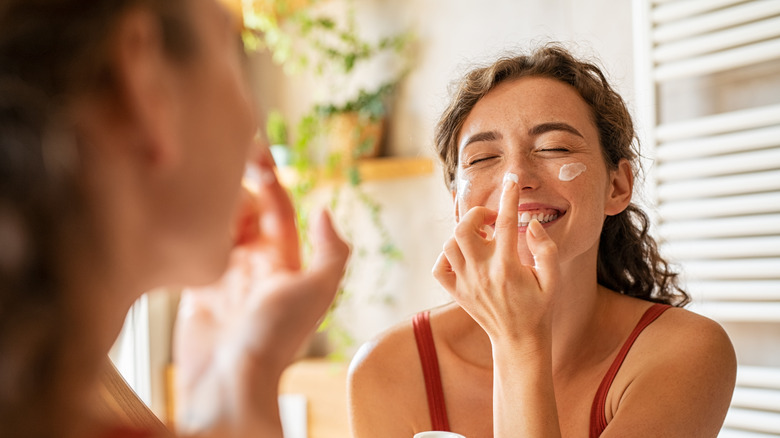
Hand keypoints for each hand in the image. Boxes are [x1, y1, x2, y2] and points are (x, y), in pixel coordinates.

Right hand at [173, 147, 348, 435]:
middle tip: (217, 175)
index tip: (252, 150)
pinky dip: (190, 233)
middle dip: (234, 190)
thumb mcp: (316, 291)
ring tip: (199, 193)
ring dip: (212, 207)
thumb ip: (330, 251)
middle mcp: (256, 264)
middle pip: (244, 211)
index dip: (267, 178)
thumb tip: (324, 210)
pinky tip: (183, 217)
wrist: (229, 381)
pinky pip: (193, 249)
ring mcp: (225, 275)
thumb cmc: (275, 339)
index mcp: (285, 260)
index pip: (277, 207)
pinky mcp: (195, 288)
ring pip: (218, 225)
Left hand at [432, 175, 559, 346]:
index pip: (505, 222)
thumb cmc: (539, 308)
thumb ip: (546, 249)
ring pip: (449, 245)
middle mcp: (482, 273)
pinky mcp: (456, 293)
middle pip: (464, 229)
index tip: (512, 181)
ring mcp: (466, 283)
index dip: (509, 197)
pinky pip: (439, 268)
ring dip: (463, 234)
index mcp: (508, 267)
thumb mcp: (553, 279)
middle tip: (491, 219)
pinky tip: (464, 256)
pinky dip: (446, 256)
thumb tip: (531, 224)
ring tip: (480, 238)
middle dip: (476, 215)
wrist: (519, 341)